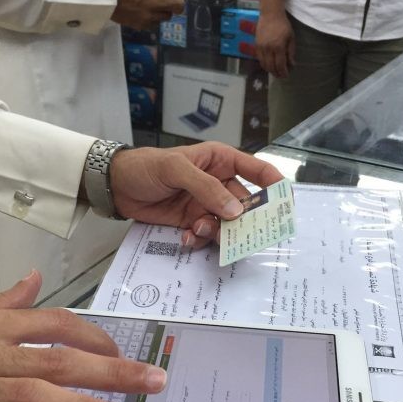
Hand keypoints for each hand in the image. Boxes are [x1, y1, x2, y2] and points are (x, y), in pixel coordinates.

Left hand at [110, 142, 283, 248]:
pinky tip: (185, 236)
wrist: (116, 185)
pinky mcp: (191, 221)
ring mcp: (205, 205)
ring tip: (197, 230)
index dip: (276, 188)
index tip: (286, 207)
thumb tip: (236, 211)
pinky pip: (206, 236)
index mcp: (222, 161)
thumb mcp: (176, 169)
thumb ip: (206, 188)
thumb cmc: (146, 166)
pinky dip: (198, 240)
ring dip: (216, 232)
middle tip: (240, 235)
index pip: (258, 172)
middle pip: (246, 206)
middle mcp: (219, 183)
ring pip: (226, 225)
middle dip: (243, 222)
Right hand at [112, 0, 189, 29]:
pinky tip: (147, 10)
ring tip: (156, 3)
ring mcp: (150, 16)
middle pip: (180, 6)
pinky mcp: (143, 25)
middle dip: (178, 0)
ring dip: (166, 9)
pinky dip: (155, 18)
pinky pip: (156, 24)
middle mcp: (157, 2)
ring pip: (168, 16)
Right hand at [256, 12, 295, 77]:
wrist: (270, 14)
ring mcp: (261, 48)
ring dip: (270, 70)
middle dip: (276, 73)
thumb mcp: (291, 37)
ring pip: (264, 65)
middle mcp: (268, 49)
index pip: (280, 64)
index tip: (286, 75)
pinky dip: (264, 64)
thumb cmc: (283, 25)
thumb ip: (291, 52)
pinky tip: (268, 65)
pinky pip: (259, 59)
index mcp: (278, 47)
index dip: (283, 72)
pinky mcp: (256, 46)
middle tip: (280, 76)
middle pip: (271, 67)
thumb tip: (291, 64)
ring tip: (275, 72)